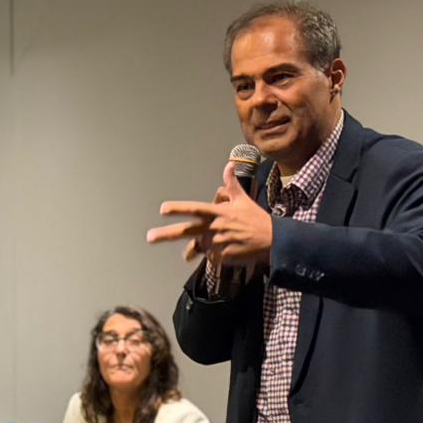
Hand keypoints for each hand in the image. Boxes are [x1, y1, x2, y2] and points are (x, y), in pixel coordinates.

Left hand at [148, 163, 273, 264]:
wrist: (273, 240)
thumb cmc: (256, 219)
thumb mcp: (243, 199)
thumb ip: (230, 185)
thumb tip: (229, 165)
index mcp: (218, 213)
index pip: (194, 209)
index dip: (178, 209)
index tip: (162, 209)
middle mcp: (215, 228)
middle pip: (186, 231)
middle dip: (166, 234)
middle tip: (149, 237)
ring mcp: (217, 244)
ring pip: (199, 246)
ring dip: (197, 248)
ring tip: (189, 255)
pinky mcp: (222, 257)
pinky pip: (210, 257)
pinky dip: (212, 256)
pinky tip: (221, 254)